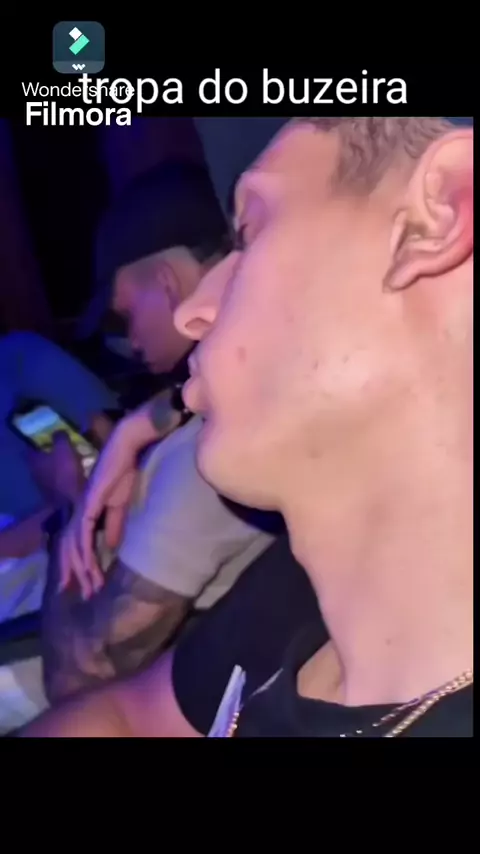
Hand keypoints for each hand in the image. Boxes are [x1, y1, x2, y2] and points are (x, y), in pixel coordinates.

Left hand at [28, 432, 85, 505]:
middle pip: (43, 458)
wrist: (71, 504)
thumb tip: (58, 431)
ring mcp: (44, 485)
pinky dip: (67, 475)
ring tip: (77, 458)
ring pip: (52, 469)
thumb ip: (60, 437)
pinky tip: (78, 471)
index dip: (42, 439)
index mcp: (34, 459)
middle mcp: (35, 472)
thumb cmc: (65, 473)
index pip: (32, 445)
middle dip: (54, 452)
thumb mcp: (64, 448)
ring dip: (62, 464)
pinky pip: (60, 479)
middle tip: (68, 446)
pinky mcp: (55, 494)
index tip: (54, 435)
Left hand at [58, 407, 159, 599]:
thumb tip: (111, 546)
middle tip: (84, 595)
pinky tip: (90, 566)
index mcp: (88, 511)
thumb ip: (115, 524)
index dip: (82, 564)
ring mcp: (82, 507)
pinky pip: (83, 533)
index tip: (90, 583)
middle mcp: (81, 511)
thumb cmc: (126, 470)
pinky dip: (85, 551)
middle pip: (70, 548)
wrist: (127, 448)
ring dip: (83, 568)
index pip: (79, 542)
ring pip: (74, 545)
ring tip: (91, 586)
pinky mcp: (88, 503)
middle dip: (75, 572)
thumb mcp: (122, 504)